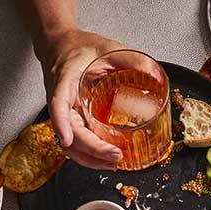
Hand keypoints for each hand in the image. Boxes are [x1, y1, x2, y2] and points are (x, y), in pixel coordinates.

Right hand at [39, 29, 126, 169]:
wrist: (61, 45)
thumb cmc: (79, 47)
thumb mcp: (107, 47)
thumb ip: (131, 58)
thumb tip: (153, 71)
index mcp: (64, 80)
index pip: (57, 104)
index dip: (61, 123)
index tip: (68, 138)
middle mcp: (61, 100)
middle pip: (69, 132)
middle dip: (90, 149)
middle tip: (115, 155)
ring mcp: (65, 112)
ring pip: (70, 144)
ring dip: (89, 158)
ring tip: (112, 164)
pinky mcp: (72, 119)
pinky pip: (76, 142)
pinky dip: (89, 154)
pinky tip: (105, 159)